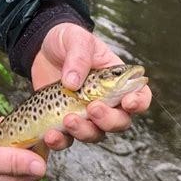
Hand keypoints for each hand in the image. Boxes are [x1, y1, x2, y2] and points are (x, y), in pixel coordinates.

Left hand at [31, 23, 151, 149]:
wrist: (40, 49)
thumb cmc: (66, 40)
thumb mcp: (75, 38)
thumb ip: (78, 56)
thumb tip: (73, 83)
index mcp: (116, 79)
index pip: (140, 95)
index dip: (139, 102)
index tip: (127, 102)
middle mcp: (106, 100)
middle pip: (120, 121)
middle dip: (109, 120)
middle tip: (92, 108)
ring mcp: (85, 113)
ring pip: (96, 133)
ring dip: (85, 131)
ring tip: (68, 119)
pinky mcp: (64, 122)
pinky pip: (68, 140)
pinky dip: (60, 141)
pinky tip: (50, 135)